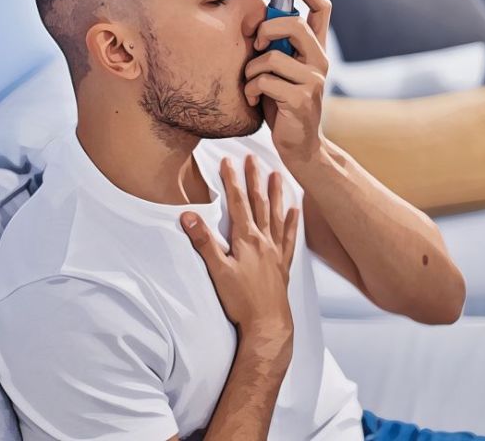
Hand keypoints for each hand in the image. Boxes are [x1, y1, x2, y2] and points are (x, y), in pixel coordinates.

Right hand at [179, 154, 298, 348]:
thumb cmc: (241, 301)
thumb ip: (203, 241)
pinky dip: (292, 222)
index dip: (232, 180)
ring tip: (278, 174)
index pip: (237, 202)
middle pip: (258, 202)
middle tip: (253, 158)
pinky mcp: (283, 264)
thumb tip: (188, 216)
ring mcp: (275, 251)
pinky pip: (289, 237)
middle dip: (254, 178)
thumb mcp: (217, 270)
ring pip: (277, 215)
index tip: (228, 160)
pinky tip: (295, 210)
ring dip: (276, 193)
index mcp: (246, 239)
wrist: (268, 325)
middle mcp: (264, 240)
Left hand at [244, 0, 330, 166]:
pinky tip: (251, 99)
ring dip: (250, 70)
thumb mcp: (281, 72)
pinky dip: (249, 89)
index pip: (323, 9)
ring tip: (249, 83)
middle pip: (293, 24)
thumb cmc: (282, 106)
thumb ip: (277, 48)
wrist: (299, 146)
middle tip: (255, 45)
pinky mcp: (300, 100)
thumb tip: (256, 22)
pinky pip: (264, 81)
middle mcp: (320, 61)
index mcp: (316, 50)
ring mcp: (313, 81)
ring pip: (271, 57)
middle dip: (265, 29)